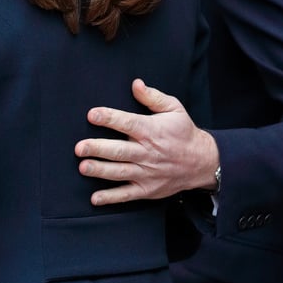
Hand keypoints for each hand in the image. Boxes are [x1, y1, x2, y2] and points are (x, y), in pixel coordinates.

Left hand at [75, 79, 219, 204]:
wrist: (202, 162)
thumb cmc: (183, 132)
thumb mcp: (174, 109)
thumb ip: (153, 97)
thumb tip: (135, 84)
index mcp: (152, 131)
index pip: (128, 123)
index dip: (110, 118)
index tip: (92, 114)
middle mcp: (148, 153)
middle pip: (120, 151)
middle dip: (98, 149)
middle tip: (79, 147)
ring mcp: (147, 173)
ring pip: (120, 172)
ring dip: (101, 171)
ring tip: (83, 167)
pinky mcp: (147, 189)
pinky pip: (127, 195)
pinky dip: (111, 197)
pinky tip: (95, 198)